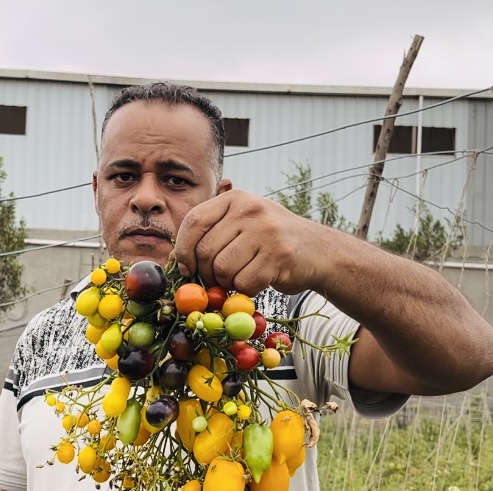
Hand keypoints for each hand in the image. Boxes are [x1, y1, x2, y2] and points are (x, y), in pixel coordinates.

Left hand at [171, 190, 329, 295]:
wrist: (318, 251)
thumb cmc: (270, 241)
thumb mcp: (241, 224)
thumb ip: (210, 233)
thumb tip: (174, 258)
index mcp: (235, 199)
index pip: (194, 221)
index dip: (183, 248)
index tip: (185, 267)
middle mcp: (249, 210)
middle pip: (205, 251)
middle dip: (206, 273)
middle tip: (218, 279)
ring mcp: (265, 232)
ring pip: (223, 270)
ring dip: (227, 283)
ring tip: (241, 276)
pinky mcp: (278, 256)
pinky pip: (244, 283)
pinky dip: (246, 290)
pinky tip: (259, 280)